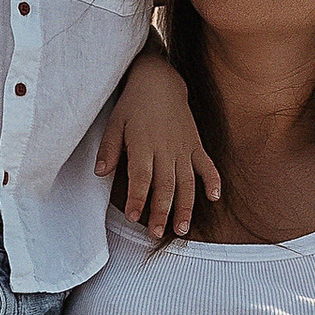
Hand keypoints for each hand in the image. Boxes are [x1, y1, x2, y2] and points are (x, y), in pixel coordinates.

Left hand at [94, 49, 220, 239]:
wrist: (159, 81)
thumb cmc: (133, 104)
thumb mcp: (114, 122)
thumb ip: (109, 148)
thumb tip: (100, 172)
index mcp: (143, 144)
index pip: (140, 177)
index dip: (138, 198)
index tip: (134, 216)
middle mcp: (165, 149)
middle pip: (165, 185)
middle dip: (161, 211)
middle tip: (156, 232)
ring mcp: (183, 148)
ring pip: (187, 182)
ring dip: (185, 206)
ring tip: (181, 229)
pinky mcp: (196, 144)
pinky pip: (207, 165)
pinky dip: (213, 181)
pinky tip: (215, 198)